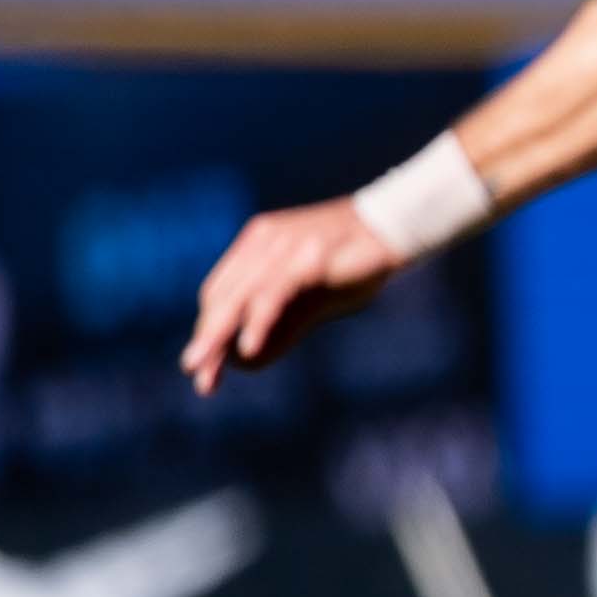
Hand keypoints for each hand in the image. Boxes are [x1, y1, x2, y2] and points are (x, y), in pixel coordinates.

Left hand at [180, 199, 402, 393]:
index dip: (209, 329)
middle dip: (207, 338)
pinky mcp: (309, 257)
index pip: (220, 292)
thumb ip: (281, 323)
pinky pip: (274, 293)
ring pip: (240, 297)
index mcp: (259, 244)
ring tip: (205, 367)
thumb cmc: (359, 262)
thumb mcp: (315, 297)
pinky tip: (246, 348)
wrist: (402, 225)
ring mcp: (285, 247)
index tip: (201, 363)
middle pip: (222, 296)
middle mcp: (264, 241)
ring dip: (218, 336)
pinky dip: (258, 322)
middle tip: (194, 371)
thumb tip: (244, 358)